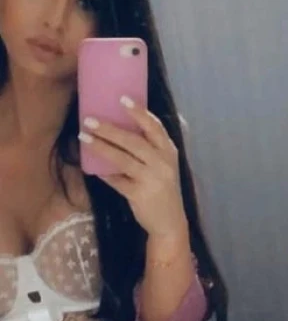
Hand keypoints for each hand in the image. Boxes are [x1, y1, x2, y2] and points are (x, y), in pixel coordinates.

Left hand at [79, 97, 187, 237]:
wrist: (170, 222)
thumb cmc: (163, 188)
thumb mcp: (164, 165)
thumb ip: (150, 149)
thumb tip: (119, 128)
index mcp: (169, 151)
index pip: (154, 127)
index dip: (139, 112)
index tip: (122, 99)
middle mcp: (162, 163)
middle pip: (133, 141)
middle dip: (110, 129)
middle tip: (90, 120)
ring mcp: (151, 179)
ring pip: (122, 159)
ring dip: (101, 147)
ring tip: (84, 137)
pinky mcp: (139, 194)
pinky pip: (117, 180)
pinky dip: (104, 173)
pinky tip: (92, 168)